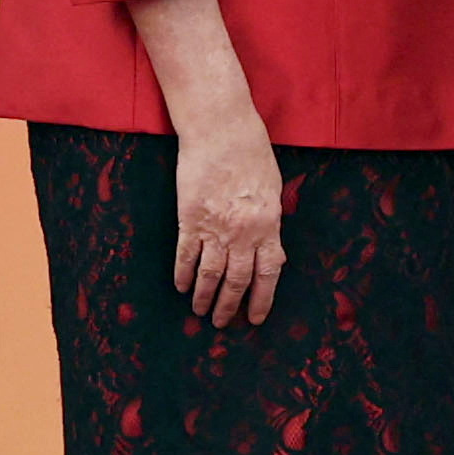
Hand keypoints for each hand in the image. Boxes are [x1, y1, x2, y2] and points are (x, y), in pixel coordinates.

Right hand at [172, 116, 286, 326]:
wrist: (221, 132)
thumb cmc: (252, 154)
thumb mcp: (273, 189)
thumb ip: (271, 221)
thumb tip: (271, 250)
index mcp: (269, 223)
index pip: (268, 271)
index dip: (262, 298)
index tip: (255, 319)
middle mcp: (242, 231)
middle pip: (236, 280)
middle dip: (229, 306)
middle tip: (221, 323)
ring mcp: (214, 227)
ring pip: (209, 274)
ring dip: (203, 296)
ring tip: (199, 312)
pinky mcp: (188, 219)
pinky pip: (185, 255)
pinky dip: (182, 274)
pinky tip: (180, 287)